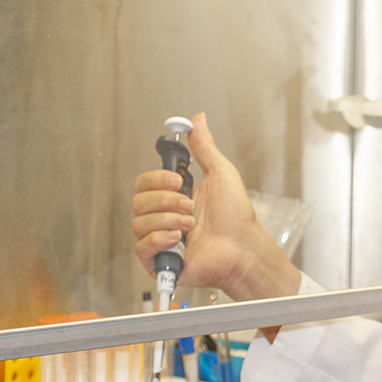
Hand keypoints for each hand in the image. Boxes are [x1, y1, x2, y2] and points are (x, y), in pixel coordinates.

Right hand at [131, 113, 300, 301]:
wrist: (243, 248)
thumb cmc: (236, 216)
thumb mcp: (221, 174)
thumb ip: (204, 147)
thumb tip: (197, 120)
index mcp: (173, 197)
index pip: (144, 183)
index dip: (156, 179)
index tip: (177, 180)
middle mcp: (164, 217)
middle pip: (138, 201)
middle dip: (166, 201)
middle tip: (190, 206)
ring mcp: (160, 239)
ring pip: (139, 223)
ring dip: (168, 220)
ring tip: (191, 225)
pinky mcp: (159, 261)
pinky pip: (141, 247)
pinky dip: (159, 239)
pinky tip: (179, 239)